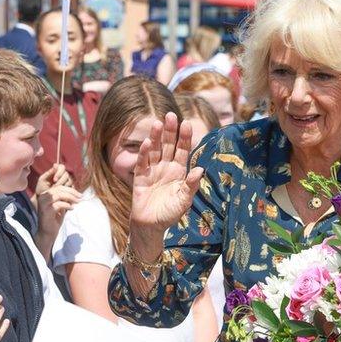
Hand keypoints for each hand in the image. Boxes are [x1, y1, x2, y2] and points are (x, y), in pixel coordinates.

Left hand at [36, 162, 72, 192]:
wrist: (43, 200)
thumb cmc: (41, 189)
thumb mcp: (42, 180)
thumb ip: (49, 172)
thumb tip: (55, 164)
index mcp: (55, 171)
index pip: (62, 167)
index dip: (59, 172)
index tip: (54, 179)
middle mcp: (62, 175)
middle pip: (66, 174)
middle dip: (61, 181)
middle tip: (54, 187)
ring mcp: (67, 182)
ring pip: (70, 181)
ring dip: (63, 186)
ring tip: (56, 191)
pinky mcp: (69, 189)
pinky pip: (72, 187)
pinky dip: (67, 190)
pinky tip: (61, 193)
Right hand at [36, 165, 80, 233]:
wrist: (48, 233)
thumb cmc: (54, 219)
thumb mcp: (61, 206)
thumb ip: (65, 198)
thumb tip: (76, 192)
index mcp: (45, 194)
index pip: (59, 187)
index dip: (71, 190)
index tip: (80, 195)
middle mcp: (42, 197)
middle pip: (59, 189)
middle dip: (72, 192)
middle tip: (80, 197)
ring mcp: (43, 204)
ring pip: (58, 195)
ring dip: (70, 197)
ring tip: (77, 202)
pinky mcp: (45, 211)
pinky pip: (58, 204)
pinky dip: (66, 205)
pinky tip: (71, 208)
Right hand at [130, 112, 203, 234]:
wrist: (150, 226)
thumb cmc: (169, 214)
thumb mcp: (184, 201)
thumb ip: (191, 186)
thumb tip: (200, 170)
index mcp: (179, 171)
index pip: (182, 150)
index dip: (184, 137)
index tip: (186, 123)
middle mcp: (165, 167)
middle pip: (168, 145)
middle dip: (170, 131)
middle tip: (171, 115)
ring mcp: (152, 171)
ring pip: (154, 150)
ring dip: (155, 137)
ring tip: (158, 123)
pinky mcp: (140, 177)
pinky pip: (142, 162)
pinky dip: (144, 153)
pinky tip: (147, 142)